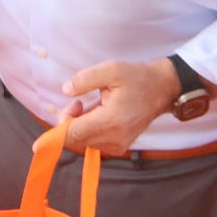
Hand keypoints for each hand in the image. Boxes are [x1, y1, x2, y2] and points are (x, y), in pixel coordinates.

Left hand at [59, 58, 181, 157]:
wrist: (162, 90)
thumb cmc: (137, 78)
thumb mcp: (111, 69)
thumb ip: (84, 79)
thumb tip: (65, 90)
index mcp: (111, 120)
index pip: (73, 134)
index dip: (58, 130)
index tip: (54, 125)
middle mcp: (114, 138)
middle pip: (75, 140)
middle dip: (69, 122)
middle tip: (79, 101)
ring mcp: (118, 145)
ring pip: (83, 142)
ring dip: (79, 126)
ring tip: (91, 105)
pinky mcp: (120, 146)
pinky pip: (94, 143)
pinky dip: (88, 130)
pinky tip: (97, 114)